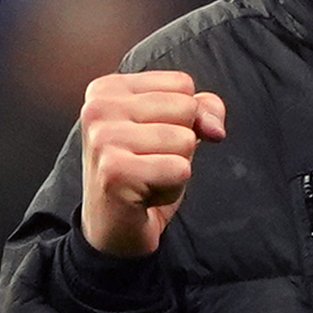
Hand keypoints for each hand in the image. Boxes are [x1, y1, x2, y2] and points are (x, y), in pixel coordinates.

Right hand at [77, 69, 222, 261]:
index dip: (184, 118)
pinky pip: (180, 169)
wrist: (113, 228)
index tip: (151, 141)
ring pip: (185, 139)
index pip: (182, 85)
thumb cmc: (143, 174)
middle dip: (181, 143)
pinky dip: (172, 188)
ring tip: (148, 178)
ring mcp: (103, 139)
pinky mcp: (115, 171)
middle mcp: (98, 108)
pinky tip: (146, 195)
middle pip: (185, 108)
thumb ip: (202, 110)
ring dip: (177, 168)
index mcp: (107, 89)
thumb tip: (214, 127)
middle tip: (149, 163)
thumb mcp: (174, 130)